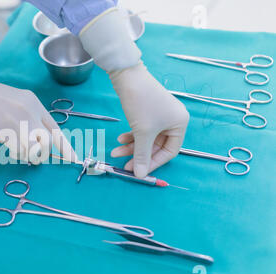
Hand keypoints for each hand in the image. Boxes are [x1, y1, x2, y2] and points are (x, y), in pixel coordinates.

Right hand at [0, 74, 75, 163]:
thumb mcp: (19, 101)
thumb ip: (32, 117)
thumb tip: (41, 139)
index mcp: (36, 104)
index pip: (56, 130)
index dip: (66, 147)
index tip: (73, 158)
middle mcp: (31, 113)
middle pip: (48, 143)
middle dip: (44, 153)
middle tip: (35, 153)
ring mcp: (18, 123)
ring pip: (34, 150)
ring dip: (29, 154)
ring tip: (19, 146)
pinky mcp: (4, 132)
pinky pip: (18, 151)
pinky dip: (15, 152)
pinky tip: (7, 143)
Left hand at [109, 63, 188, 177]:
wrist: (127, 76)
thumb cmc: (141, 103)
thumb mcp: (142, 132)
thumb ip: (142, 155)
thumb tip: (140, 175)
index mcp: (180, 124)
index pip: (170, 152)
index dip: (154, 163)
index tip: (139, 171)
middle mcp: (173, 119)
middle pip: (156, 146)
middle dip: (139, 155)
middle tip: (125, 165)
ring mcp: (160, 115)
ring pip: (146, 138)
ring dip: (132, 146)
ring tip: (116, 152)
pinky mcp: (148, 111)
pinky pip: (141, 129)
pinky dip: (131, 135)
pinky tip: (120, 139)